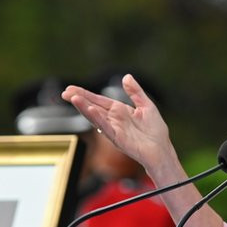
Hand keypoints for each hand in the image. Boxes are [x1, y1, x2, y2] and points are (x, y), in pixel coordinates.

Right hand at [62, 74, 176, 169]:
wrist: (162, 150)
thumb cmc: (155, 132)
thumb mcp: (146, 105)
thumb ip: (135, 92)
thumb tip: (126, 77)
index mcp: (119, 111)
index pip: (98, 100)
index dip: (85, 94)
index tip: (71, 89)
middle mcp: (114, 120)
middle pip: (93, 107)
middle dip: (79, 99)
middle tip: (65, 93)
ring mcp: (114, 129)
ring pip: (96, 117)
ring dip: (84, 108)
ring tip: (73, 98)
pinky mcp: (118, 139)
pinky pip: (106, 127)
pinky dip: (98, 119)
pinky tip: (91, 111)